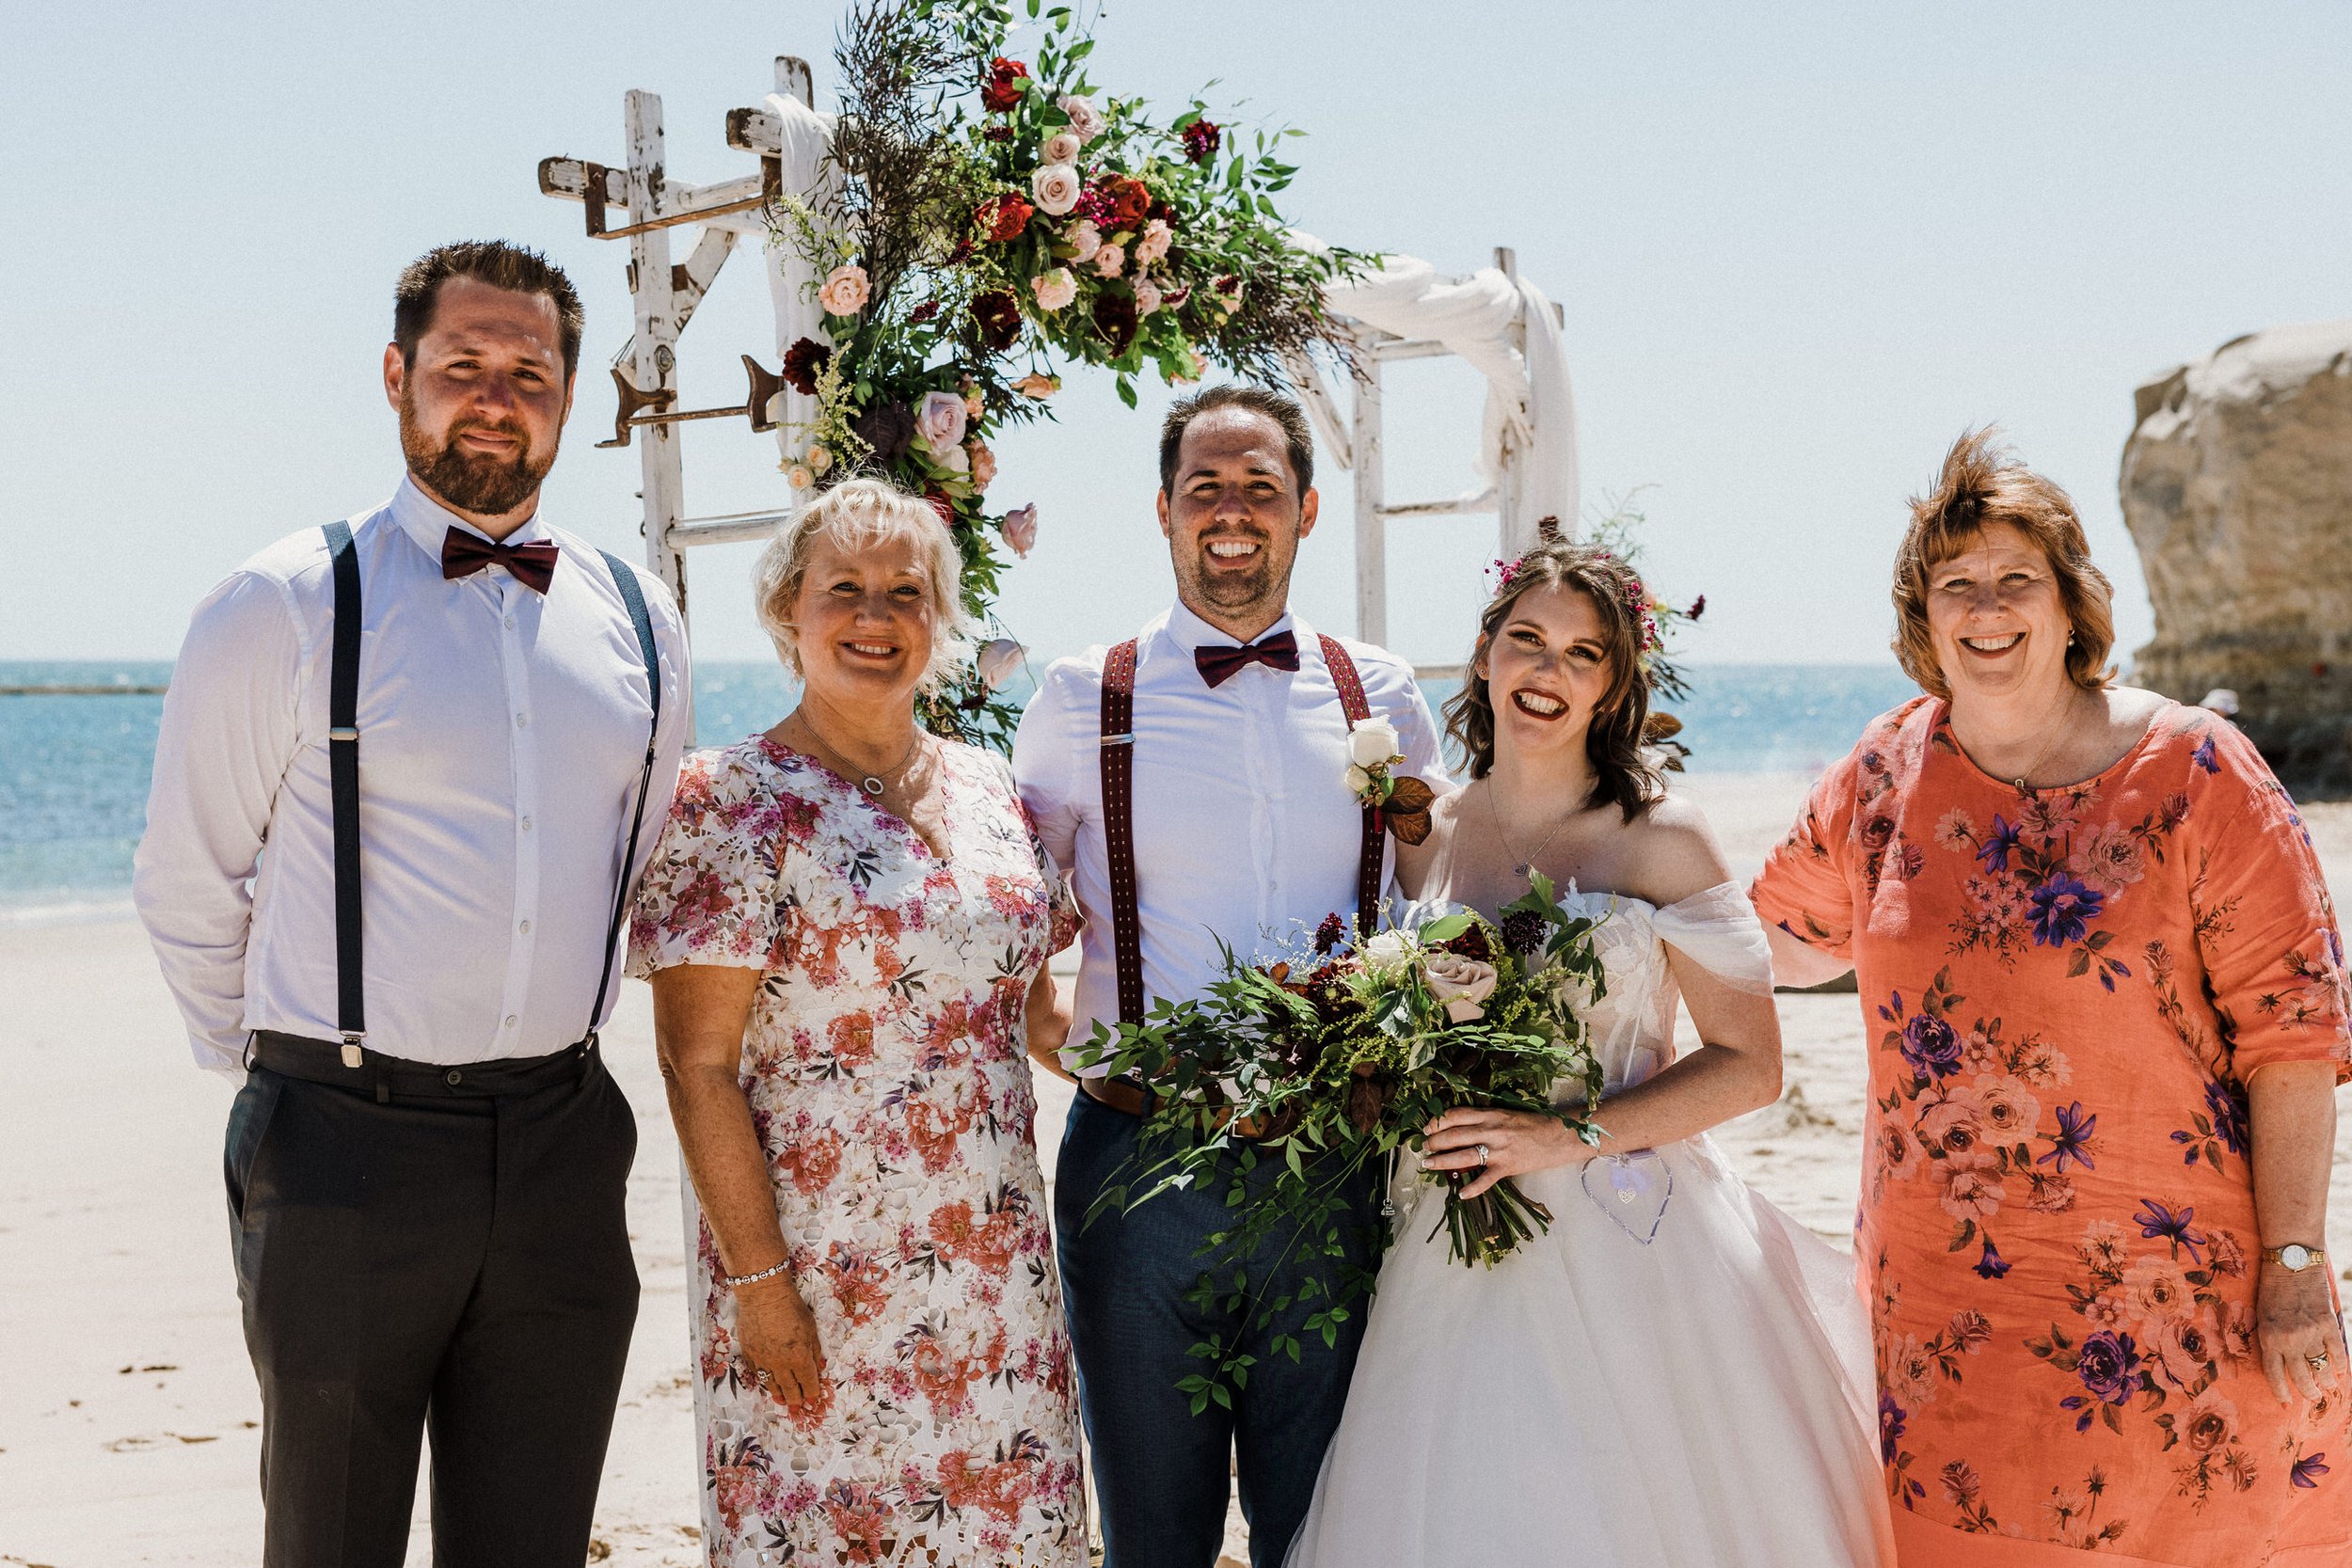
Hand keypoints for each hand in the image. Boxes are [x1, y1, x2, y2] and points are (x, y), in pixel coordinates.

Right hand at [734, 1274, 826, 1405]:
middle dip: (796, 1400)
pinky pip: (757, 1374)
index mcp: (799, 1358)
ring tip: (782, 1402)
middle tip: (798, 1408)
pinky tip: (768, 1384)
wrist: (763, 1295)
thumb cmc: (791, 1307)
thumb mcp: (811, 1328)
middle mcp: (781, 1364)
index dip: (812, 1392)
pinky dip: (764, 1381)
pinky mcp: (749, 1354)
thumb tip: (819, 1366)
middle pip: (790, 1389)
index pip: (808, 1382)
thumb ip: (815, 1350)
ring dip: (779, 1395)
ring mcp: (763, 1361)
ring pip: (772, 1385)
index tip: (814, 1398)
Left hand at [1421, 1107, 1589, 1199]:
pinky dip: (1472, 1188)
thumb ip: (1485, 1119)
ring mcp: (1499, 1149)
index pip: (1456, 1115)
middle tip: (1423, 1148)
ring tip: (1429, 1164)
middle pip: (1455, 1135)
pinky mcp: (1508, 1166)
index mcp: (1490, 1114)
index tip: (1427, 1129)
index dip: (1437, 1122)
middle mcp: (1492, 1129)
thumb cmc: (1533, 1124)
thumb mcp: (1506, 1114)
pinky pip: (1486, 1179)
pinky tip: (1461, 1194)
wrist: (1560, 1136)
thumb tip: (1461, 1127)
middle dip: (1434, 1142)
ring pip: (1464, 1156)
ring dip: (1443, 1161)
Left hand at [2256, 1260, 2346, 1406]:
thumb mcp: (2261, 1315)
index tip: (2286, 1404)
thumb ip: (2271, 1338)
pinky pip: (2338, 1352)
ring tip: (2327, 1385)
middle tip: (2313, 1397)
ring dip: (2326, 1381)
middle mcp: (2289, 1339)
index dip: (2281, 1393)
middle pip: (2302, 1377)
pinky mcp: (2328, 1324)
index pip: (2274, 1375)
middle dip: (2309, 1392)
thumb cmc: (2271, 1289)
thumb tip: (2280, 1362)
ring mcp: (2311, 1332)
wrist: (2291, 1262)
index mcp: (2268, 1337)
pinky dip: (2340, 1365)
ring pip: (2322, 1368)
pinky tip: (2340, 1371)